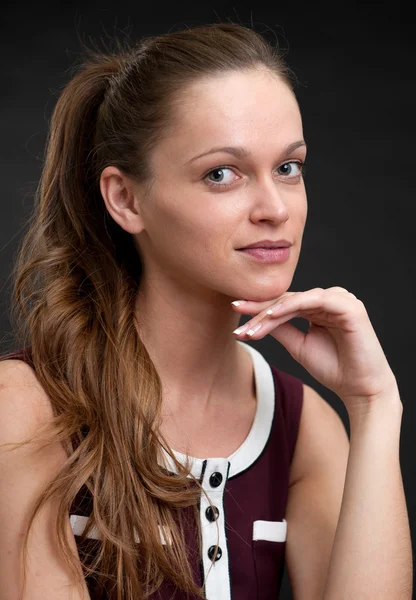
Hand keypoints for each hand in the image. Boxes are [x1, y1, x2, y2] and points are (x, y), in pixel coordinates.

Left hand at [231, 287, 398, 413]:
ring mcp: (341, 300)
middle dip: (260, 308)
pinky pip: (315, 300)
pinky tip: (273, 315)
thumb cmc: (333, 368)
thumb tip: (255, 317)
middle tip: (236, 311)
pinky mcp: (350, 306)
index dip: (259, 308)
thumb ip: (280, 329)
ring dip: (272, 310)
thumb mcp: (298, 346)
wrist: (360, 389)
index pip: (284, 302)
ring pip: (297, 298)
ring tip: (251, 324)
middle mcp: (330, 299)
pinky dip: (292, 306)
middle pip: (288, 298)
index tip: (235, 312)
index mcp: (319, 307)